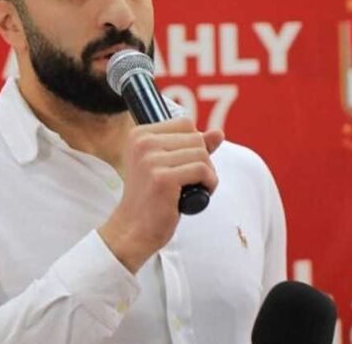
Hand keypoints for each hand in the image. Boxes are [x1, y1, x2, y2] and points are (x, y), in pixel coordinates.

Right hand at [98, 118, 222, 272]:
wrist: (133, 229)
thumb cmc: (152, 198)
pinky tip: (197, 196)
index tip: (184, 165)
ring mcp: (151, 160)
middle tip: (190, 181)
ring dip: (207, 174)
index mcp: (139, 134)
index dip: (193, 144)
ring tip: (193, 189)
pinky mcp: (163, 178)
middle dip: (202, 160)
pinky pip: (202, 170)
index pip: (185, 123)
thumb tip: (218, 132)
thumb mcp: (168, 165)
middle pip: (196, 137)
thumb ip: (192, 147)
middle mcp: (143, 143)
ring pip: (202, 153)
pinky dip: (209, 184)